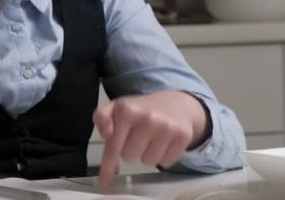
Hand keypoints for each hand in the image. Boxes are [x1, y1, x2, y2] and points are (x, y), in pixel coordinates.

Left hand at [93, 90, 209, 186]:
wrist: (176, 103)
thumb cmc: (142, 109)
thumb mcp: (117, 107)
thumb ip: (102, 118)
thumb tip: (106, 134)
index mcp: (127, 111)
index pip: (113, 146)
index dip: (108, 165)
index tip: (104, 181)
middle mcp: (147, 118)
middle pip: (129, 157)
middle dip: (130, 150)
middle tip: (136, 137)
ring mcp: (166, 127)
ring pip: (148, 162)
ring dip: (146, 154)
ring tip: (150, 139)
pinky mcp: (182, 136)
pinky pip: (165, 162)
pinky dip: (163, 156)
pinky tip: (163, 141)